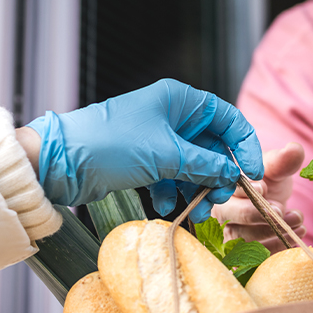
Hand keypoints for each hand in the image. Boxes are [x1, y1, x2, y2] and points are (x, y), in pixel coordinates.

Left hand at [25, 79, 262, 221]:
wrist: (60, 162)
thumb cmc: (109, 144)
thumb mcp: (164, 154)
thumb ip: (204, 165)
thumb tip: (232, 174)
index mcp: (180, 101)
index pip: (228, 119)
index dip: (244, 146)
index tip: (252, 174)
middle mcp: (172, 116)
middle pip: (213, 146)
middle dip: (219, 175)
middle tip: (218, 199)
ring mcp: (158, 139)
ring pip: (194, 165)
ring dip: (198, 189)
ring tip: (197, 211)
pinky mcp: (145, 160)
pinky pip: (173, 176)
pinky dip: (174, 192)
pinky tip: (166, 206)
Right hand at [212, 143, 305, 252]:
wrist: (269, 200)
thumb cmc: (267, 180)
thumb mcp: (275, 168)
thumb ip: (283, 160)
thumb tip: (295, 149)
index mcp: (223, 185)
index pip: (230, 189)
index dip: (247, 191)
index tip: (264, 188)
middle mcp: (219, 210)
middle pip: (234, 216)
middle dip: (262, 215)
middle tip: (284, 211)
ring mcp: (227, 232)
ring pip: (244, 239)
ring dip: (274, 233)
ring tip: (299, 224)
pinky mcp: (238, 252)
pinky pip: (252, 257)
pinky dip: (275, 250)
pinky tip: (295, 241)